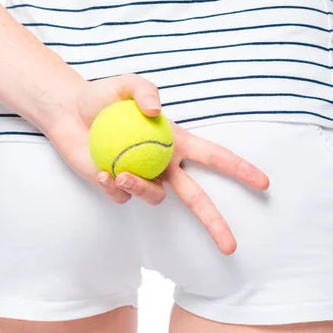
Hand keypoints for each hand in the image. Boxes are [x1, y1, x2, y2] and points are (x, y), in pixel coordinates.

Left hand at [44, 74, 269, 254]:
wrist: (68, 114)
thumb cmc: (101, 98)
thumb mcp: (125, 84)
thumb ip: (144, 90)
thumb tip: (156, 110)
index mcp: (174, 143)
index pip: (213, 157)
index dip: (239, 170)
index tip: (264, 183)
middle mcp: (163, 165)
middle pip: (197, 199)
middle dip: (215, 222)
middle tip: (231, 247)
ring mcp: (142, 178)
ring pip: (155, 198)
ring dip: (142, 190)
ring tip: (121, 172)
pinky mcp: (119, 188)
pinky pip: (124, 196)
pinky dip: (113, 185)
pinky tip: (101, 169)